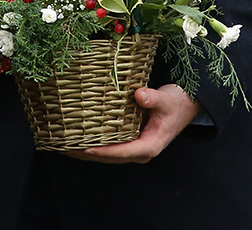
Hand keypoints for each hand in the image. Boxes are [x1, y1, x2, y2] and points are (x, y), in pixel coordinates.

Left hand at [66, 84, 198, 163]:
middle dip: (86, 154)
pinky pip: (110, 144)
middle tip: (63, 147)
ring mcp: (135, 146)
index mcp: (150, 145)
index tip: (83, 148)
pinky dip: (95, 141)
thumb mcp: (167, 99)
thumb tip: (138, 95)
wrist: (187, 104)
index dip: (102, 151)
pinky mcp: (131, 138)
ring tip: (64, 144)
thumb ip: (153, 98)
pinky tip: (80, 135)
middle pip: (109, 157)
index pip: (121, 152)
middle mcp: (140, 150)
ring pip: (107, 153)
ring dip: (87, 150)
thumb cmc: (177, 102)